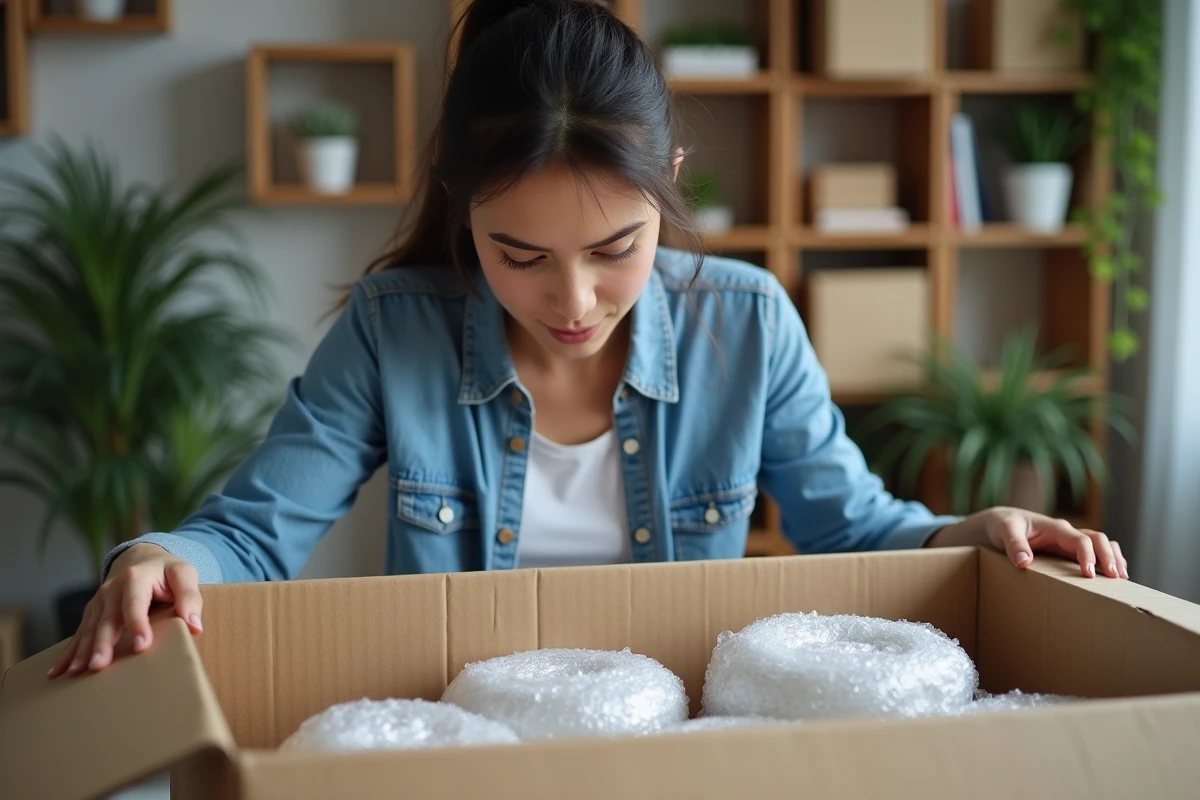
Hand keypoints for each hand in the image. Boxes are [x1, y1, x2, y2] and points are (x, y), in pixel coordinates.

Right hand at [46, 543, 203, 678]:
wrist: (142, 558)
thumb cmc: (166, 571)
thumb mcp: (184, 575)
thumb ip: (190, 597)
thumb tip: (195, 625)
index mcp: (136, 578)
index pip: (135, 603)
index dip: (137, 624)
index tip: (140, 645)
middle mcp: (112, 589)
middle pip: (107, 619)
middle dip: (102, 643)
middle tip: (98, 666)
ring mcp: (99, 601)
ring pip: (89, 628)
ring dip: (81, 651)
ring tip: (76, 673)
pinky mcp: (93, 612)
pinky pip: (79, 634)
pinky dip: (68, 653)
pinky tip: (58, 671)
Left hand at [926, 507, 1127, 579]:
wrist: (1003, 522)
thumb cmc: (1004, 525)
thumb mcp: (1004, 531)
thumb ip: (1013, 544)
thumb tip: (1023, 562)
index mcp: (1054, 527)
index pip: (1079, 539)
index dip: (1087, 555)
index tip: (1088, 574)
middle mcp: (1067, 532)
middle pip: (1097, 539)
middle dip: (1109, 556)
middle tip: (1116, 577)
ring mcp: (1070, 540)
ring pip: (1101, 543)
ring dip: (1114, 557)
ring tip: (1123, 578)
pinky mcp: (1070, 549)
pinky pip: (1095, 551)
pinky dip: (1107, 560)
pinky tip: (1114, 576)